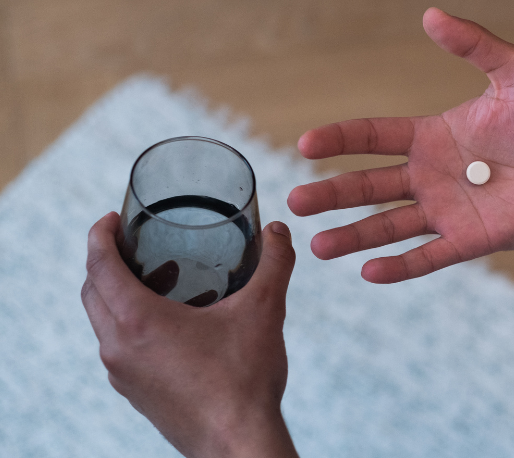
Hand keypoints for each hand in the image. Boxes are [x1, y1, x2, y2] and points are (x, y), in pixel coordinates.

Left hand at [81, 213, 298, 457]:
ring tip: (154, 280)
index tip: (111, 220)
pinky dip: (129, 325)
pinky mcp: (136, 393)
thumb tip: (280, 231)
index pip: (98, 266)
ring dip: (116, 295)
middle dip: (104, 262)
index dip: (99, 236)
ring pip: (103, 323)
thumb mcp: (264, 311)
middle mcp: (118, 347)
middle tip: (132, 244)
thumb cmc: (244, 379)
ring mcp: (123, 374)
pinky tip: (170, 325)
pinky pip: (118, 348)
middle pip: (92, 292)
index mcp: (137, 321)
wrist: (237, 442)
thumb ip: (273, 264)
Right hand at [288, 8, 513, 282]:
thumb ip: (475, 45)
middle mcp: (430, 175)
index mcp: (431, 136)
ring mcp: (447, 210)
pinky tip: (369, 272)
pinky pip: (428, 256)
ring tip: (317, 246)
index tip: (306, 144)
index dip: (340, 140)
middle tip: (295, 203)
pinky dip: (400, 266)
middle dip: (332, 194)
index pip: (373, 136)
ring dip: (353, 236)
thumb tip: (431, 15)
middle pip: (369, 186)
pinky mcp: (470, 240)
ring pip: (389, 226)